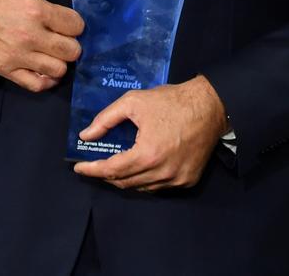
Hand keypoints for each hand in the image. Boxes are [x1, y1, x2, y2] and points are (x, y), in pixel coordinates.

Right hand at [0, 0, 83, 91]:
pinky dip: (45, 78)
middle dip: (71, 43)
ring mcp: (16, 55)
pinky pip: (36, 84)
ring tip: (54, 50)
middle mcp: (28, 35)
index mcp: (35, 9)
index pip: (75, 25)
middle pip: (71, 51)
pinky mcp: (5, 68)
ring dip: (60, 61)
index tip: (68, 19)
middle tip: (63, 36)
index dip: (76, 22)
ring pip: (57, 70)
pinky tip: (43, 66)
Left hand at [73, 75, 228, 191]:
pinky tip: (141, 166)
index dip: (92, 170)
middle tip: (95, 164)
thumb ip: (106, 119)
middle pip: (125, 183)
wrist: (209, 105)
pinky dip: (145, 180)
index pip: (112, 170)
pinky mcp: (188, 181)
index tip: (79, 168)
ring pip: (141, 188)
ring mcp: (176, 180)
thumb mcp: (134, 102)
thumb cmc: (170, 101)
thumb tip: (86, 135)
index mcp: (147, 154)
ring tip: (116, 165)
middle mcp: (161, 173)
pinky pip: (159, 187)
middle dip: (106, 175)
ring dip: (125, 179)